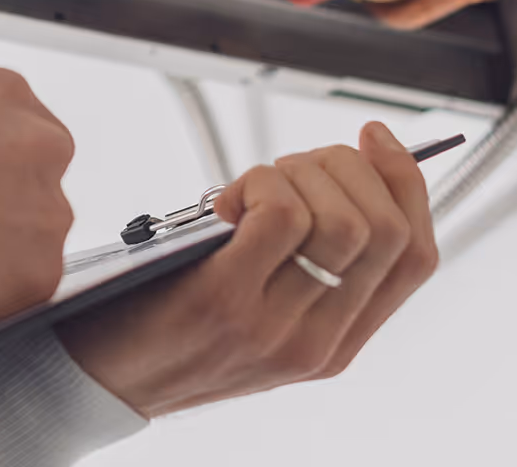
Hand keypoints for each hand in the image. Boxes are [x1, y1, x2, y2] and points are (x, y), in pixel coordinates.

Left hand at [58, 122, 437, 416]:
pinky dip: (260, 183)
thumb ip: (302, 262)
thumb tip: (335, 171)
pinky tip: (228, 201)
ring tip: (250, 186)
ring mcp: (276, 326)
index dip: (405, 182)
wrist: (101, 378)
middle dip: (344, 166)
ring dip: (297, 172)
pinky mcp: (226, 300)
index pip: (415, 255)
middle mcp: (319, 341)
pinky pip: (279, 217)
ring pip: (343, 220)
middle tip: (288, 166)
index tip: (372, 136)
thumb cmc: (171, 322)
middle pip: (386, 228)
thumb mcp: (260, 306)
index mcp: (338, 341)